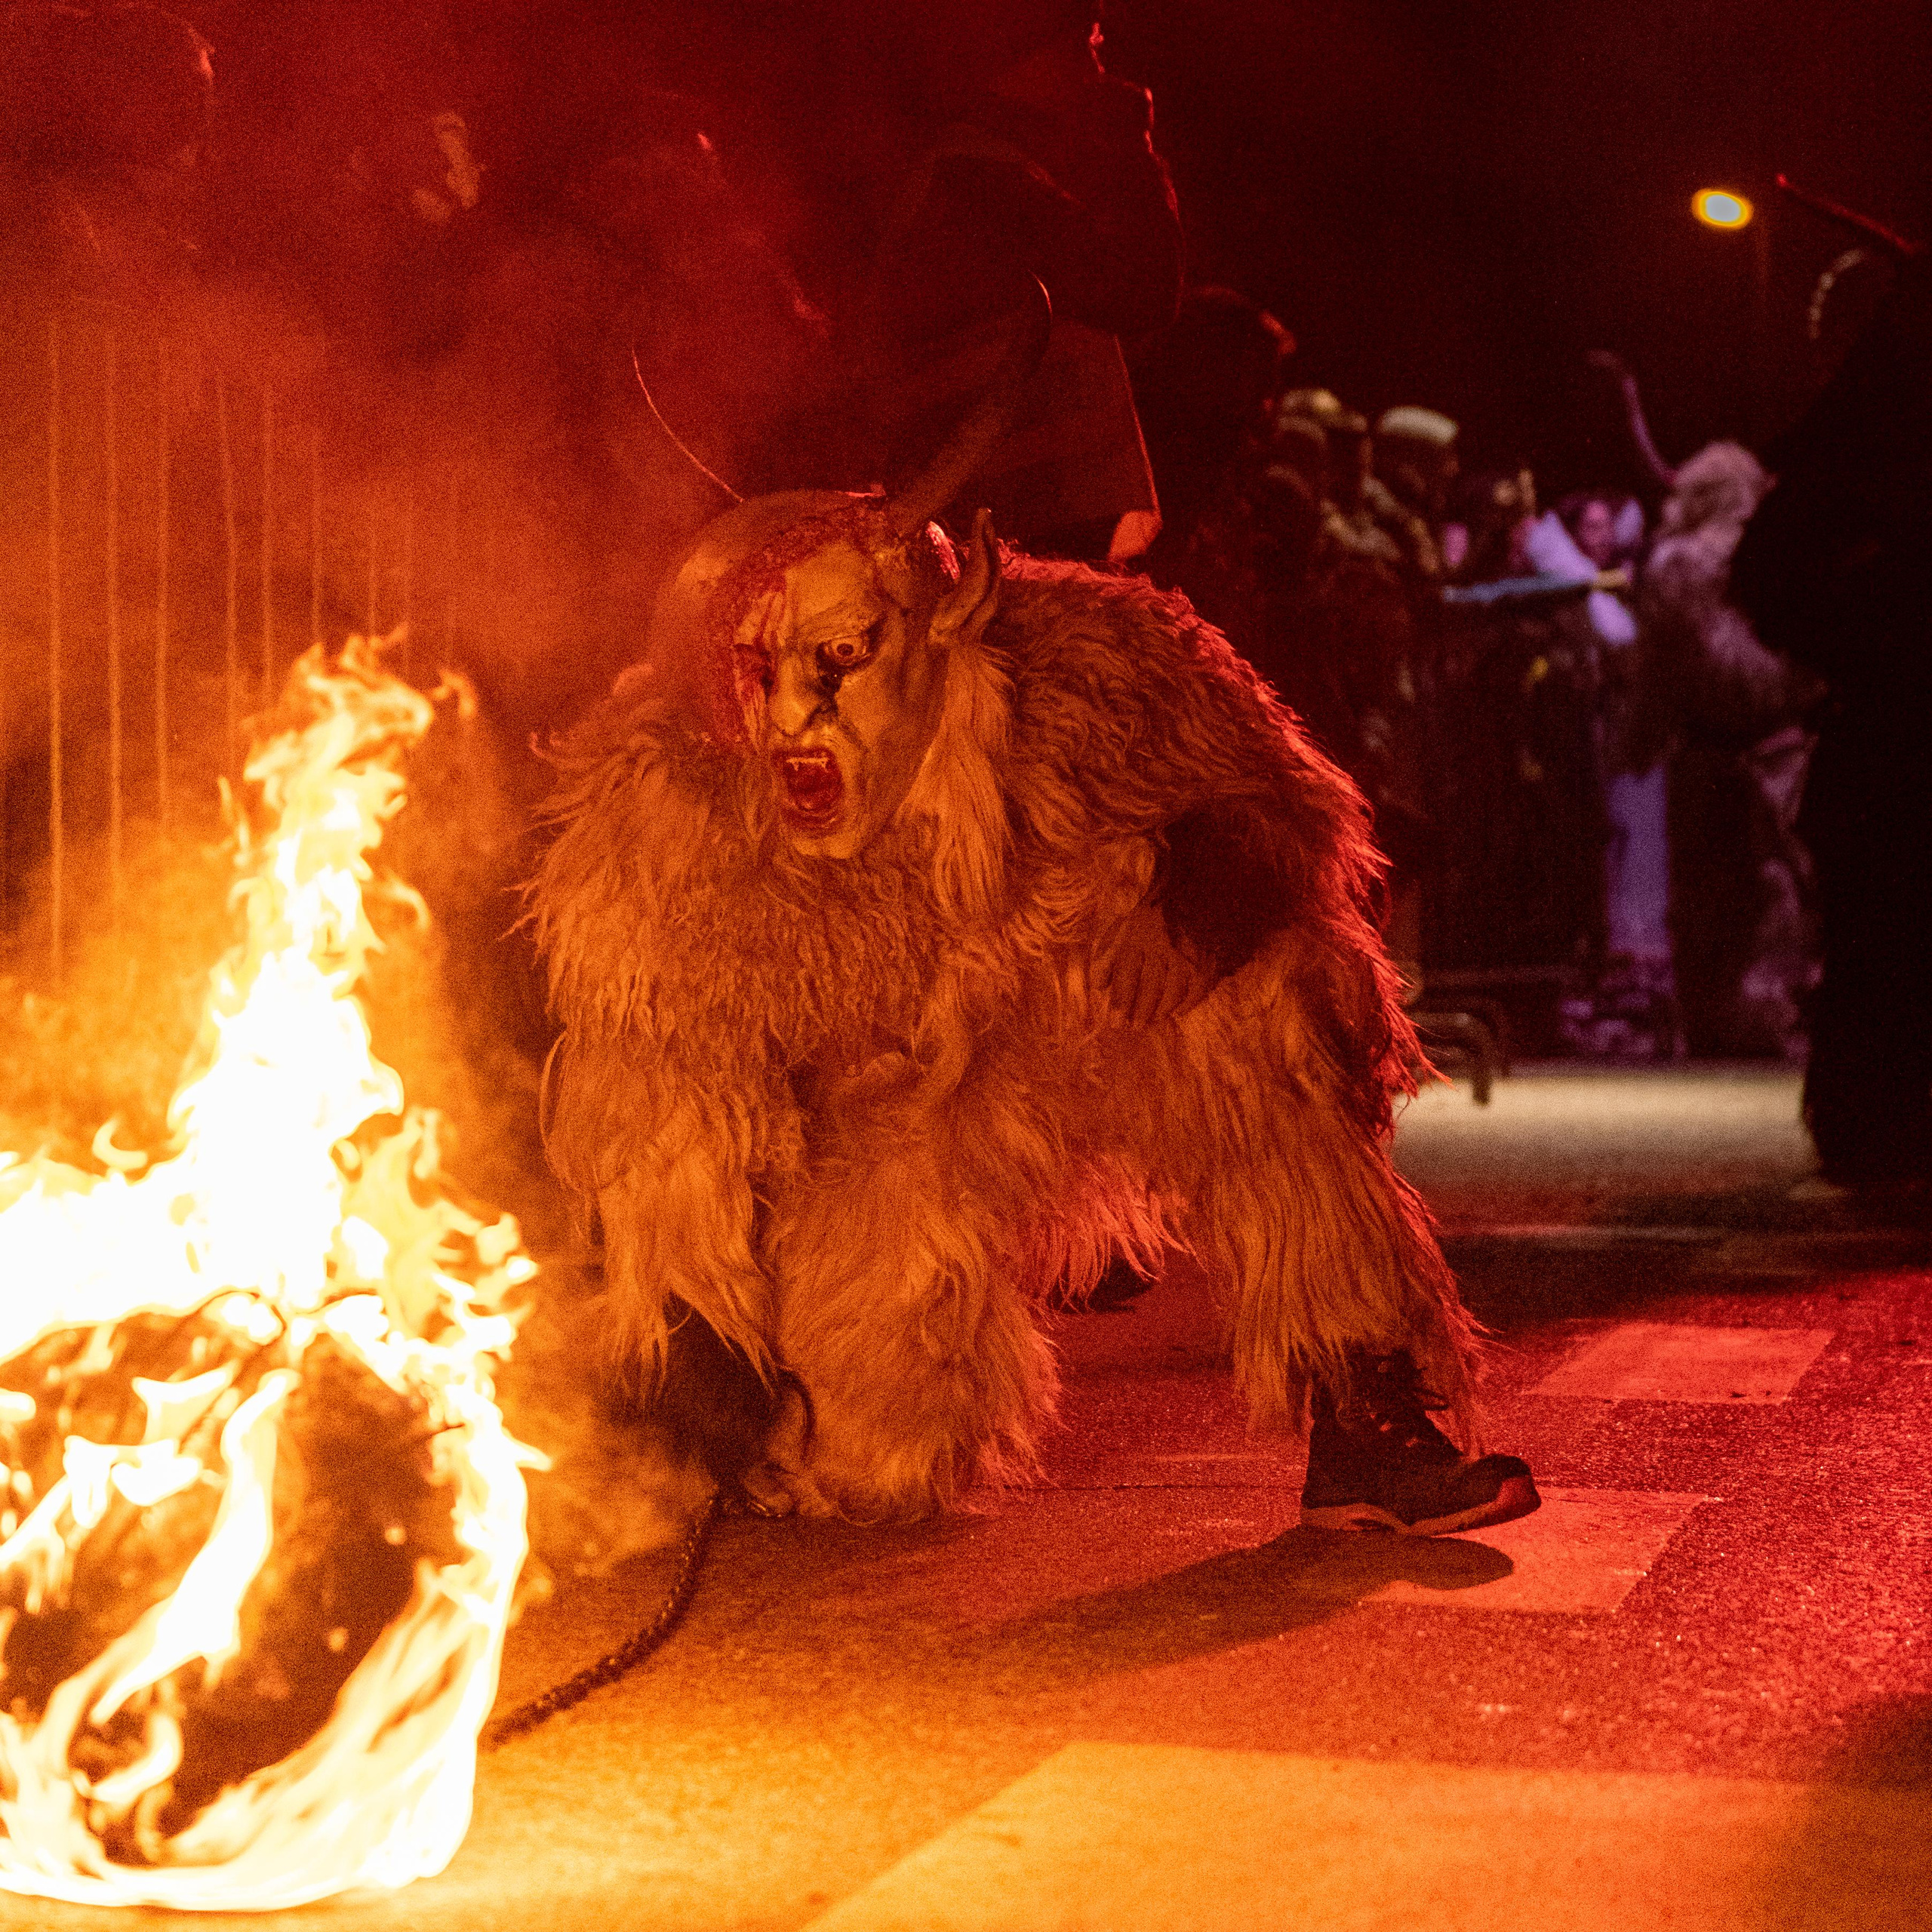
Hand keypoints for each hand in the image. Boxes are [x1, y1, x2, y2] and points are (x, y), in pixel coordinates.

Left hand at [1094, 904, 1209, 1027]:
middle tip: (1132, 1028)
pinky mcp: (1207, 961)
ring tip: (1152, 1021)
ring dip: (1160, 1011)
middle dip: (1138, 1012)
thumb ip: (1110, 955)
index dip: (1120, 1002)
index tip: (1114, 1023)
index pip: (1126, 976)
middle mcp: (1162, 948)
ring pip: (1172, 993)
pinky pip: (1197, 990)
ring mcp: (1187, 956)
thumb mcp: (1128, 926)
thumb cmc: (1155, 913)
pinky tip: (1178, 1012)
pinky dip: (1187, 1004)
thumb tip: (1099, 986)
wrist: (1196, 891)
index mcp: (1139, 937)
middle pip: (1149, 988)